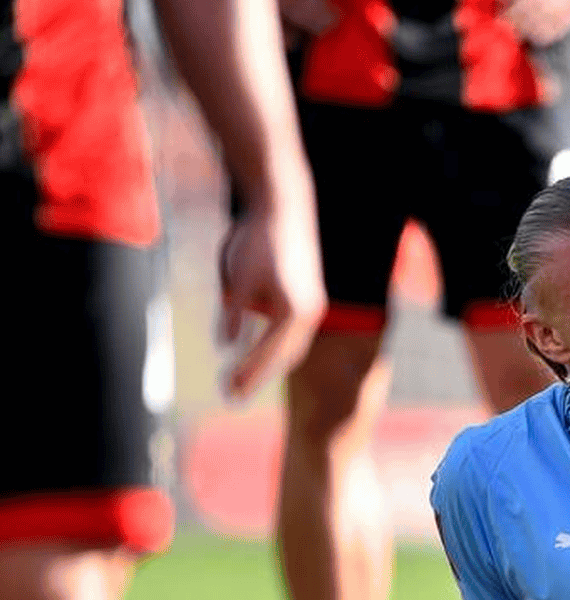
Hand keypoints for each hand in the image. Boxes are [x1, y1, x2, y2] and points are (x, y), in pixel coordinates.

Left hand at [216, 202, 325, 400]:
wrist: (283, 206)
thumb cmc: (258, 240)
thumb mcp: (237, 280)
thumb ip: (233, 315)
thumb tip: (226, 345)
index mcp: (294, 312)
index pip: (268, 354)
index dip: (247, 374)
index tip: (227, 391)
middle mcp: (310, 313)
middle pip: (285, 356)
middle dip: (258, 375)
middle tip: (230, 394)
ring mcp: (313, 305)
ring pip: (292, 346)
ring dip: (269, 363)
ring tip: (243, 379)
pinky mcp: (309, 296)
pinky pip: (293, 332)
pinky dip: (277, 346)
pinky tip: (261, 351)